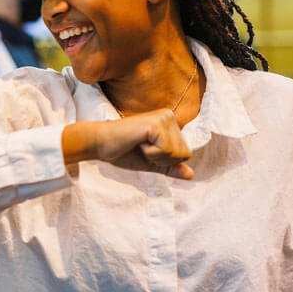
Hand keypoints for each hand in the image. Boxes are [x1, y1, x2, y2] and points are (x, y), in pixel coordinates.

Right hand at [62, 110, 193, 178]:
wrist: (100, 144)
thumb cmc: (123, 151)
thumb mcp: (151, 162)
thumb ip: (170, 167)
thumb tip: (192, 176)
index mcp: (170, 122)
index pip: (185, 153)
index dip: (166, 161)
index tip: (146, 150)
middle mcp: (169, 116)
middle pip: (184, 154)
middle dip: (162, 159)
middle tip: (142, 148)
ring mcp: (163, 118)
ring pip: (176, 154)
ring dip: (155, 156)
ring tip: (139, 144)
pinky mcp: (156, 124)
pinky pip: (165, 151)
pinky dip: (151, 154)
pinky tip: (138, 142)